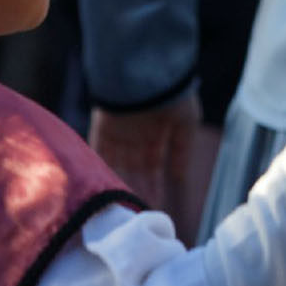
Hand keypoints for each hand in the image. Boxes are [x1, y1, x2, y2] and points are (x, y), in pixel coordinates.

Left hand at [90, 90, 203, 215]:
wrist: (150, 69)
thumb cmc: (172, 94)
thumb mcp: (186, 124)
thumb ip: (181, 151)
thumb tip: (180, 179)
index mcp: (154, 135)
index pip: (151, 168)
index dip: (152, 186)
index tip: (153, 208)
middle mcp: (134, 136)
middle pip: (132, 170)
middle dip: (134, 191)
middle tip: (134, 215)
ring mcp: (117, 132)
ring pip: (116, 166)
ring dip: (118, 185)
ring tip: (121, 209)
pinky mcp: (101, 127)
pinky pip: (99, 152)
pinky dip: (100, 169)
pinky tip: (102, 189)